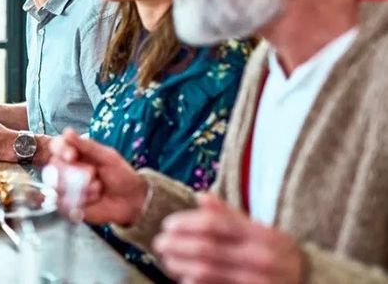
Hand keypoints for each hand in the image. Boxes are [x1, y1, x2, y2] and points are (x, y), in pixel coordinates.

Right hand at [46, 129, 147, 225]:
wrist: (132, 201)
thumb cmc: (121, 176)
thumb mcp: (108, 157)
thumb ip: (86, 145)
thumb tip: (67, 132)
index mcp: (75, 153)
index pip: (56, 146)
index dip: (60, 150)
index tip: (71, 156)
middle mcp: (67, 169)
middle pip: (55, 166)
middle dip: (77, 172)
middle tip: (93, 174)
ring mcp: (66, 187)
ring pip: (60, 185)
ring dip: (82, 188)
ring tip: (98, 188)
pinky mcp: (68, 205)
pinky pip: (65, 202)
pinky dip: (82, 201)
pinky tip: (94, 199)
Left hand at [153, 194, 304, 283]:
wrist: (312, 282)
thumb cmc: (277, 253)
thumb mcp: (261, 230)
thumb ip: (230, 215)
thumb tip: (201, 196)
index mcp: (261, 235)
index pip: (215, 225)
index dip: (186, 224)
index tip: (167, 225)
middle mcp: (260, 258)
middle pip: (206, 249)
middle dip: (177, 246)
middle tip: (159, 243)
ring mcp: (257, 281)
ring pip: (207, 272)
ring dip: (180, 265)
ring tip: (166, 260)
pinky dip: (196, 283)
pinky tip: (183, 278)